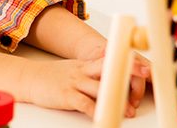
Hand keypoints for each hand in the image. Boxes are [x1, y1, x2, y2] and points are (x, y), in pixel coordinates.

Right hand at [22, 56, 150, 117]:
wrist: (30, 78)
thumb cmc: (54, 76)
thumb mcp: (76, 68)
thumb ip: (93, 69)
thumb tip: (112, 73)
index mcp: (87, 64)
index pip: (112, 60)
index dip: (129, 61)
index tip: (144, 63)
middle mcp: (83, 71)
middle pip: (110, 68)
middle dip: (129, 71)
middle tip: (146, 75)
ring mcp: (75, 82)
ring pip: (100, 89)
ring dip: (117, 100)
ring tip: (129, 110)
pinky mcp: (67, 96)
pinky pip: (84, 104)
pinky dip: (95, 111)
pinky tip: (104, 116)